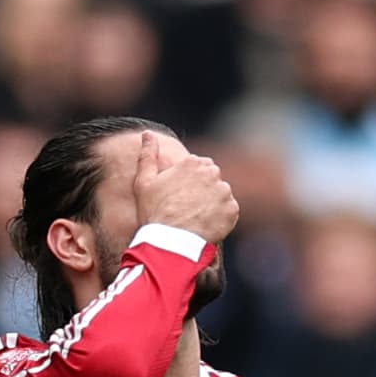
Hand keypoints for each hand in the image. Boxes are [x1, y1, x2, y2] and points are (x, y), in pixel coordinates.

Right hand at [135, 133, 239, 247]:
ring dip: (214, 203)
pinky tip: (206, 226)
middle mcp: (211, 173)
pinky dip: (221, 218)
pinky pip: (229, 211)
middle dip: (204, 189)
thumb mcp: (144, 182)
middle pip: (213, 178)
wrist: (170, 243)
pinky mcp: (232, 210)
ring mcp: (224, 192)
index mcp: (192, 163)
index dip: (190, 181)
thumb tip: (147, 133)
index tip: (181, 196)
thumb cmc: (154, 213)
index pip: (199, 166)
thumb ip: (147, 155)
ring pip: (222, 194)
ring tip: (197, 219)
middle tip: (189, 208)